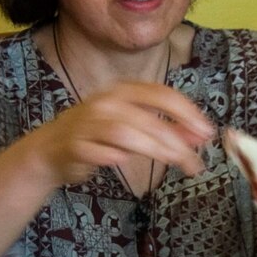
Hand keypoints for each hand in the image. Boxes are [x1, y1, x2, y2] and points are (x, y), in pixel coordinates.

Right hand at [25, 81, 214, 187]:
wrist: (51, 149)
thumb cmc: (98, 135)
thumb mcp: (135, 127)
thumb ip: (166, 129)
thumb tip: (200, 135)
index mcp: (123, 91)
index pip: (161, 94)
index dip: (187, 112)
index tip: (206, 132)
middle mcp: (106, 102)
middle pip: (148, 119)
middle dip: (176, 141)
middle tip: (195, 162)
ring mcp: (88, 123)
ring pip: (127, 134)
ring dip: (155, 150)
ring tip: (174, 165)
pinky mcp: (76, 145)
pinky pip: (99, 152)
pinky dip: (113, 157)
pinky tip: (123, 161)